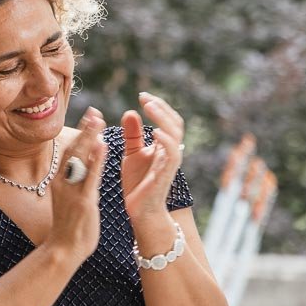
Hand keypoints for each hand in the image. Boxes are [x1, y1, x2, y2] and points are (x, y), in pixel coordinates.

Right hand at [45, 107, 107, 266]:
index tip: (90, 116)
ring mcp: (71, 191)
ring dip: (89, 137)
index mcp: (60, 180)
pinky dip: (96, 159)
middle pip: (73, 149)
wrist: (64, 249)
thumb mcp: (70, 198)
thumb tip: (85, 164)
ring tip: (98, 119)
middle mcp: (63, 182)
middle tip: (94, 111)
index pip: (69, 151)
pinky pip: (90, 177)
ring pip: (80, 159)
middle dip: (85, 129)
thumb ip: (77, 180)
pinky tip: (102, 144)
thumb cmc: (69, 225)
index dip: (80, 132)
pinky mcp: (82, 201)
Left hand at [120, 91, 184, 221]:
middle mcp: (171, 152)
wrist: (140, 210)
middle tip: (145, 97)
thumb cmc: (138, 183)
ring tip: (149, 107)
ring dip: (162, 118)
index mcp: (164, 145)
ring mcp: (170, 162)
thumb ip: (133, 134)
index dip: (158, 106)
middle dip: (161, 108)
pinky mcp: (166, 173)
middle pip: (175, 123)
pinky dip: (165, 140)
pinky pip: (172, 153)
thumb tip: (130, 112)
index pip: (168, 120)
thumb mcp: (133, 154)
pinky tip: (154, 131)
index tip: (142, 95)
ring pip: (175, 134)